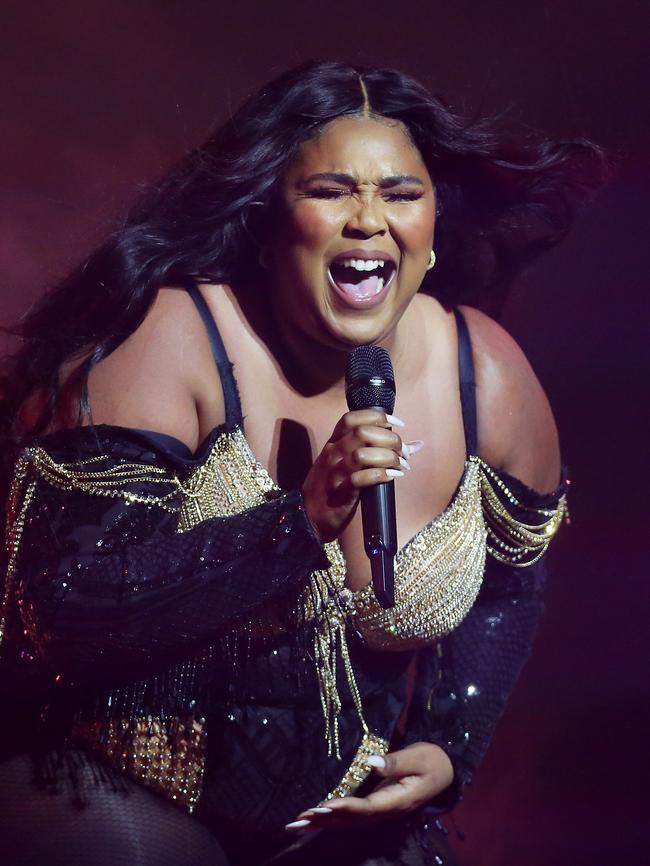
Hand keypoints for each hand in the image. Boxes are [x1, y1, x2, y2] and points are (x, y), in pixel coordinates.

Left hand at [287, 742, 453, 830]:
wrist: (445, 771)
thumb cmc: (432, 760)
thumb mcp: (419, 757)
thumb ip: (396, 761)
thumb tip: (372, 762)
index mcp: (398, 800)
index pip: (368, 807)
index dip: (346, 807)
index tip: (324, 805)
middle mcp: (387, 811)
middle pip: (353, 820)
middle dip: (326, 821)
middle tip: (300, 819)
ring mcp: (381, 812)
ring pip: (349, 822)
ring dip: (324, 824)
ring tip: (298, 823)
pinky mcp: (376, 807)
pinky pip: (351, 817)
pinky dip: (331, 820)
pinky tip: (314, 820)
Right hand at [302, 410, 408, 542]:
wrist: (307, 516)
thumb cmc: (331, 488)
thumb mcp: (347, 464)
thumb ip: (375, 451)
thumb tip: (415, 445)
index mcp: (334, 443)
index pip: (352, 418)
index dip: (377, 416)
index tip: (397, 424)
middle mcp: (333, 453)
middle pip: (362, 432)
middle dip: (390, 439)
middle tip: (402, 452)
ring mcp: (335, 472)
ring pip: (363, 453)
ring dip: (388, 457)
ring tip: (400, 466)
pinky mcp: (340, 492)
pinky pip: (362, 478)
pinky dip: (381, 475)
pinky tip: (391, 477)